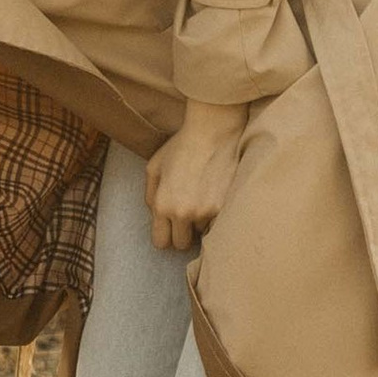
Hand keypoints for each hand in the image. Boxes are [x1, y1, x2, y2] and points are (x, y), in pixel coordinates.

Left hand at [144, 102, 248, 251]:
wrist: (213, 132)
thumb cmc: (181, 146)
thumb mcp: (154, 167)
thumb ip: (151, 196)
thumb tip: (156, 216)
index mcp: (162, 205)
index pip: (161, 242)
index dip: (166, 235)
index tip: (171, 228)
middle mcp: (183, 213)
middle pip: (182, 244)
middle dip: (183, 233)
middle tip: (188, 216)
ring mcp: (206, 212)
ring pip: (202, 232)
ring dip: (201, 221)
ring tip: (204, 197)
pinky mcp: (226, 207)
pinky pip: (219, 222)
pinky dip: (217, 214)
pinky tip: (215, 196)